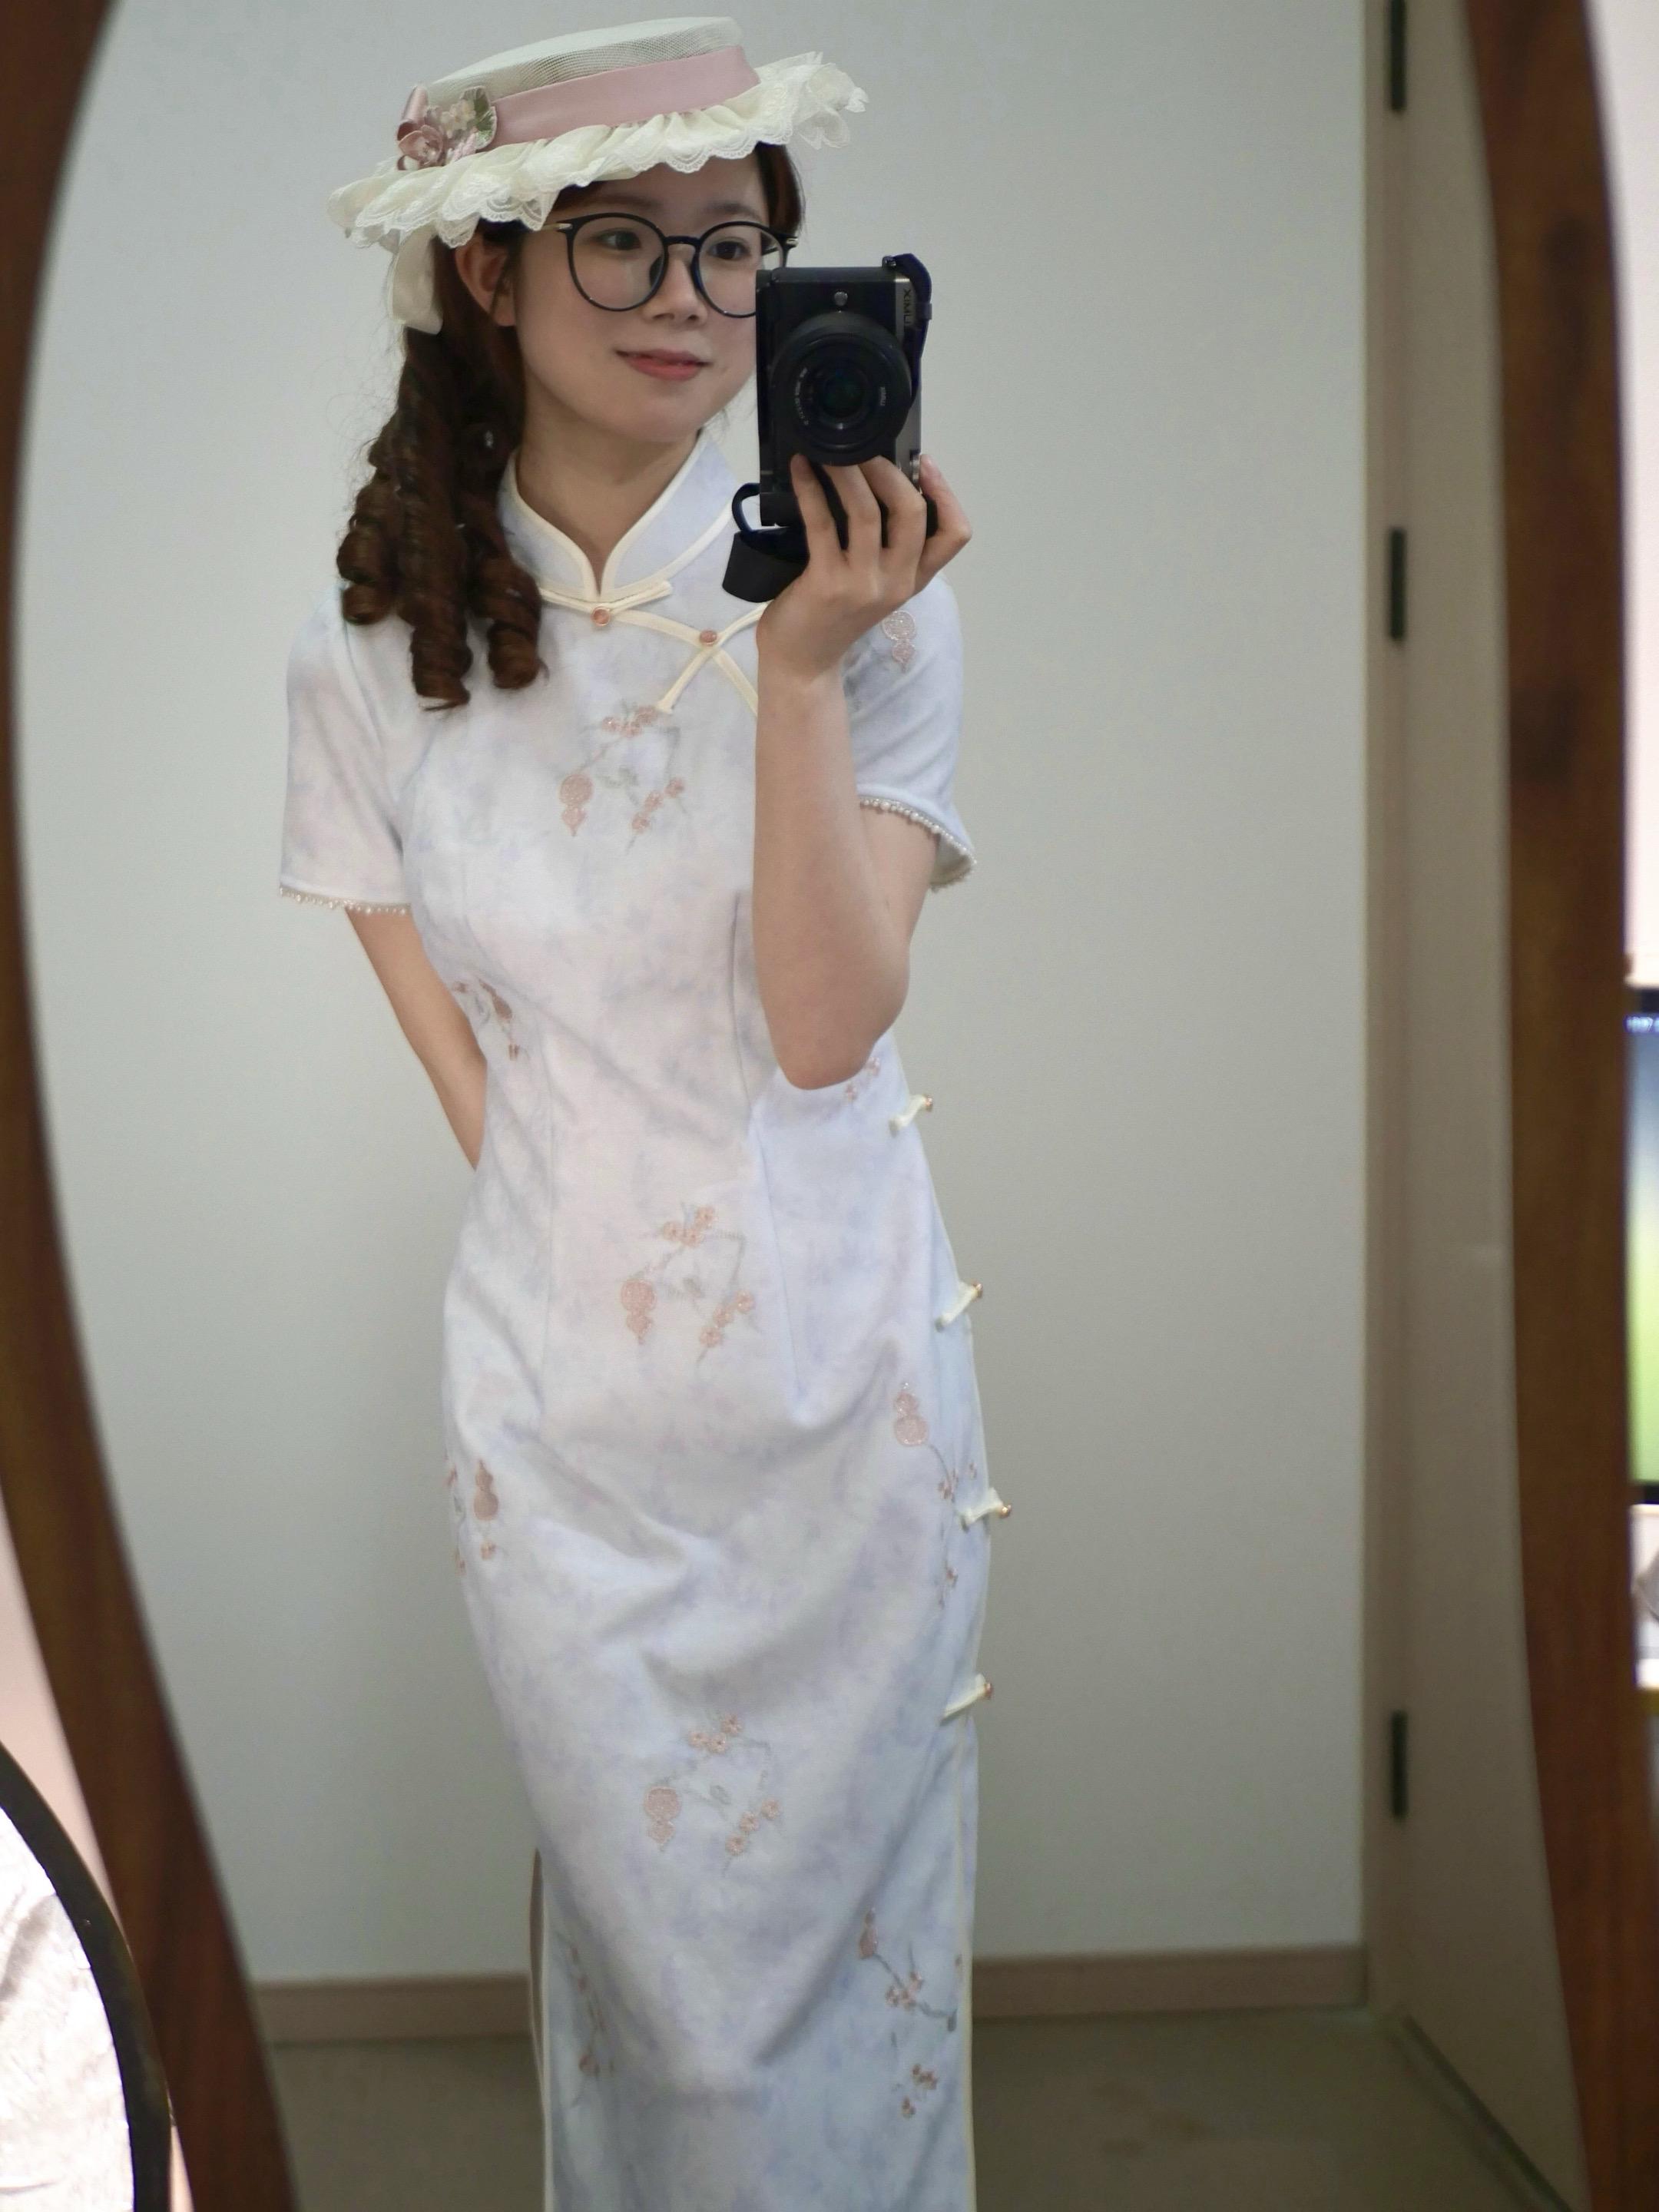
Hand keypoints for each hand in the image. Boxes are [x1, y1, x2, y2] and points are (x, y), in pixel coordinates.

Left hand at [754, 452, 971, 683]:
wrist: (801, 663)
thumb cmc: (831, 616)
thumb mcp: (873, 583)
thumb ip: (884, 545)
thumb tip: (876, 481)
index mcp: (912, 580)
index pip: (954, 535)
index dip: (946, 493)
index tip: (925, 463)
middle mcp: (895, 583)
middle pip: (912, 513)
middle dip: (891, 471)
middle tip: (865, 449)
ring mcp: (863, 585)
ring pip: (868, 512)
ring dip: (849, 473)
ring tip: (830, 451)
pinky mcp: (828, 584)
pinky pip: (822, 523)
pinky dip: (810, 489)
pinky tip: (801, 470)